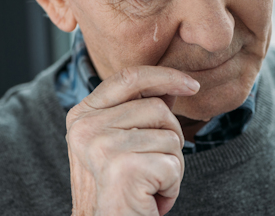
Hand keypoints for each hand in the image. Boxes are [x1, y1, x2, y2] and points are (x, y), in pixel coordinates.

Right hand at [65, 66, 199, 215]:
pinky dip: (171, 187)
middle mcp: (86, 127)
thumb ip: (140, 111)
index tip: (192, 85)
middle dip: (170, 137)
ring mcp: (103, 146)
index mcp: (82, 115)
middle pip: (157, 108)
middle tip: (155, 166)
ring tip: (148, 185)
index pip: (128, 77)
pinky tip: (149, 198)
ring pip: (170, 137)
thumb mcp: (121, 143)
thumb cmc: (117, 189)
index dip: (165, 75)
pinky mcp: (124, 168)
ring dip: (171, 166)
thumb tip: (170, 84)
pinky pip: (172, 165)